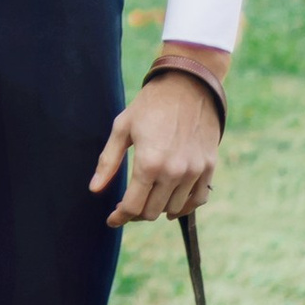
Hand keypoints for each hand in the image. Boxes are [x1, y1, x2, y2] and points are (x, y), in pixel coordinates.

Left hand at [90, 54, 225, 223]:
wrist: (189, 85)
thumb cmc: (150, 105)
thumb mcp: (122, 128)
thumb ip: (108, 162)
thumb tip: (95, 190)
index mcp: (149, 163)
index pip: (132, 206)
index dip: (119, 217)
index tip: (112, 219)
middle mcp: (174, 172)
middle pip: (152, 212)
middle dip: (136, 213)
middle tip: (128, 206)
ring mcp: (194, 171)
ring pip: (174, 209)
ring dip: (158, 209)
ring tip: (148, 198)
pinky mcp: (209, 167)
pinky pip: (197, 200)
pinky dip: (184, 205)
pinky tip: (172, 201)